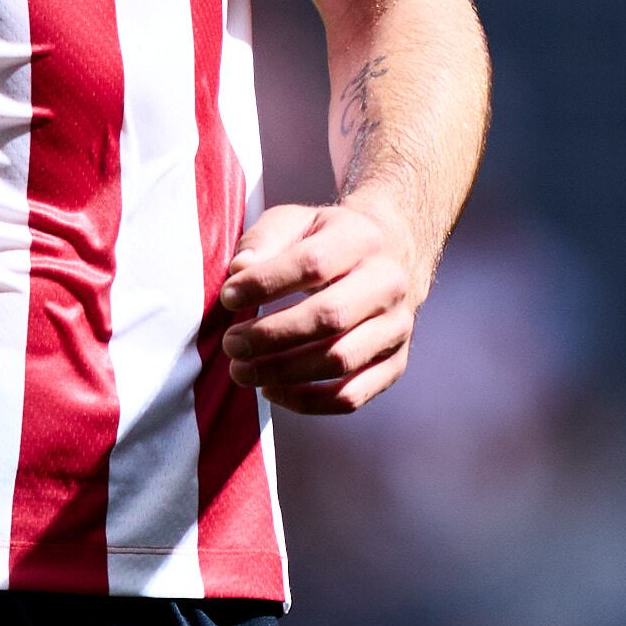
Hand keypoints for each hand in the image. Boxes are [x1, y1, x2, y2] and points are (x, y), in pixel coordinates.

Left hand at [210, 198, 426, 413]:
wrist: (386, 261)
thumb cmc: (325, 243)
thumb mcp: (295, 223)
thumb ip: (264, 241)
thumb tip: (239, 271)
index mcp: (362, 240)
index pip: (313, 263)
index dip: (265, 284)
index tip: (228, 297)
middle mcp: (389, 283)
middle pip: (330, 317)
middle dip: (271, 335)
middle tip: (232, 343)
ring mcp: (397, 328)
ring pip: (340, 360)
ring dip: (282, 372)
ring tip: (242, 370)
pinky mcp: (394, 364)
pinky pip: (350, 396)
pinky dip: (306, 401)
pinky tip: (272, 390)